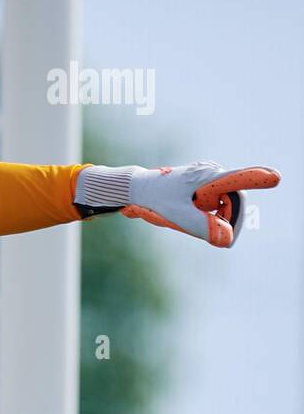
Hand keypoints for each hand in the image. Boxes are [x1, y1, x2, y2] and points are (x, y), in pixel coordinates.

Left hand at [123, 161, 280, 247]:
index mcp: (208, 176)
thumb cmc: (155, 199)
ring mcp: (208, 177)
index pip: (238, 178)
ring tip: (190, 217)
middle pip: (234, 199)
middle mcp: (212, 173)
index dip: (258, 179)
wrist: (137, 189)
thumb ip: (202, 227)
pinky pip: (216, 201)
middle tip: (212, 232)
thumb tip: (225, 240)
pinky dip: (209, 213)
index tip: (275, 177)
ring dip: (216, 216)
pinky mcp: (203, 183)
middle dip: (227, 218)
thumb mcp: (177, 215)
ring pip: (225, 202)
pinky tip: (191, 213)